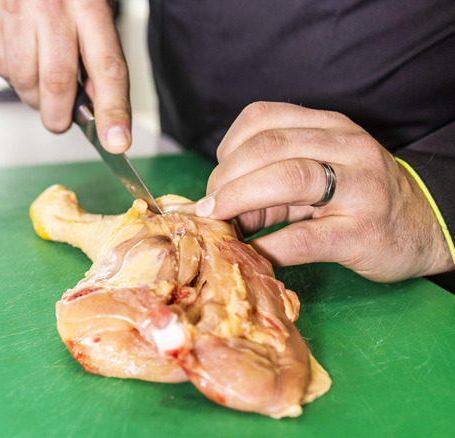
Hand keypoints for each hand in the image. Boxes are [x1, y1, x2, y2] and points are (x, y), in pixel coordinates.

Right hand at [0, 0, 131, 152]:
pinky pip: (0, 69)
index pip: (107, 66)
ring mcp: (13, 12)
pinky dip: (13, 77)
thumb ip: (98, 53)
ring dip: (35, 98)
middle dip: (60, 116)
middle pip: (57, 83)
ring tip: (42, 80)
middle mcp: (50, 6)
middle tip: (62, 121)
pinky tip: (22, 56)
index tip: (117, 142)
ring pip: (24, 83)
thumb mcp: (94, 6)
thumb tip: (98, 103)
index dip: (112, 109)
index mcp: (88, 2)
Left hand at [194, 102, 452, 281]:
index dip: (227, 149)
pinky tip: (254, 253)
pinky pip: (303, 238)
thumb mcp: (318, 175)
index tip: (216, 179)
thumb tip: (217, 206)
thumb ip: (268, 182)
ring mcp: (359, 188)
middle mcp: (346, 147)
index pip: (262, 118)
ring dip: (238, 201)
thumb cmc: (358, 198)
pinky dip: (268, 247)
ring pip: (287, 178)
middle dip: (225, 178)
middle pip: (268, 146)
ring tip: (221, 222)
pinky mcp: (362, 232)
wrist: (426, 226)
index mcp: (329, 126)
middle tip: (210, 207)